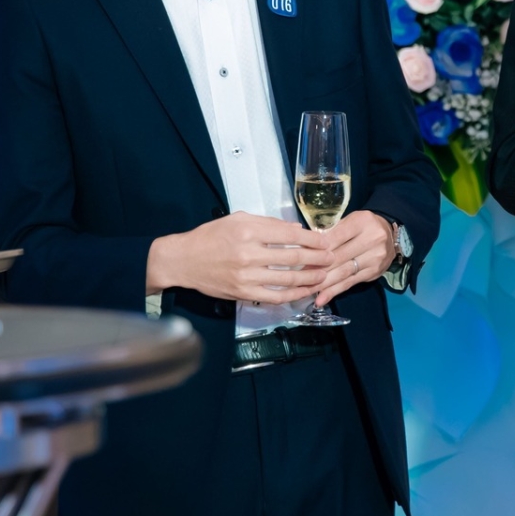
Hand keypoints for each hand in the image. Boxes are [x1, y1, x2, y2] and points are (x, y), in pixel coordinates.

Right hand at [146, 213, 331, 306]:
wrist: (183, 260)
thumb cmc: (210, 236)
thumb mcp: (237, 219)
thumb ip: (268, 223)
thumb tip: (296, 230)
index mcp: (249, 230)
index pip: (290, 235)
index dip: (312, 239)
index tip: (325, 241)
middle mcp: (249, 253)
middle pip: (293, 257)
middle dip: (317, 258)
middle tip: (331, 258)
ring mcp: (246, 276)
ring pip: (287, 279)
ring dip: (310, 278)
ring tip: (324, 275)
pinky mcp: (243, 293)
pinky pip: (274, 297)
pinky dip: (293, 295)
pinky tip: (304, 292)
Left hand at [310, 211, 396, 309]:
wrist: (390, 233)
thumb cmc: (363, 226)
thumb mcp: (350, 220)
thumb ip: (332, 232)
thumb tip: (308, 248)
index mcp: (362, 222)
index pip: (337, 236)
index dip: (319, 248)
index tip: (301, 258)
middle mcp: (371, 240)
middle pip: (340, 257)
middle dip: (317, 268)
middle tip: (298, 278)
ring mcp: (374, 258)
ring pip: (344, 272)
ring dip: (324, 284)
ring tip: (306, 291)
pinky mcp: (374, 273)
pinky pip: (351, 283)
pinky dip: (334, 291)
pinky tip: (322, 298)